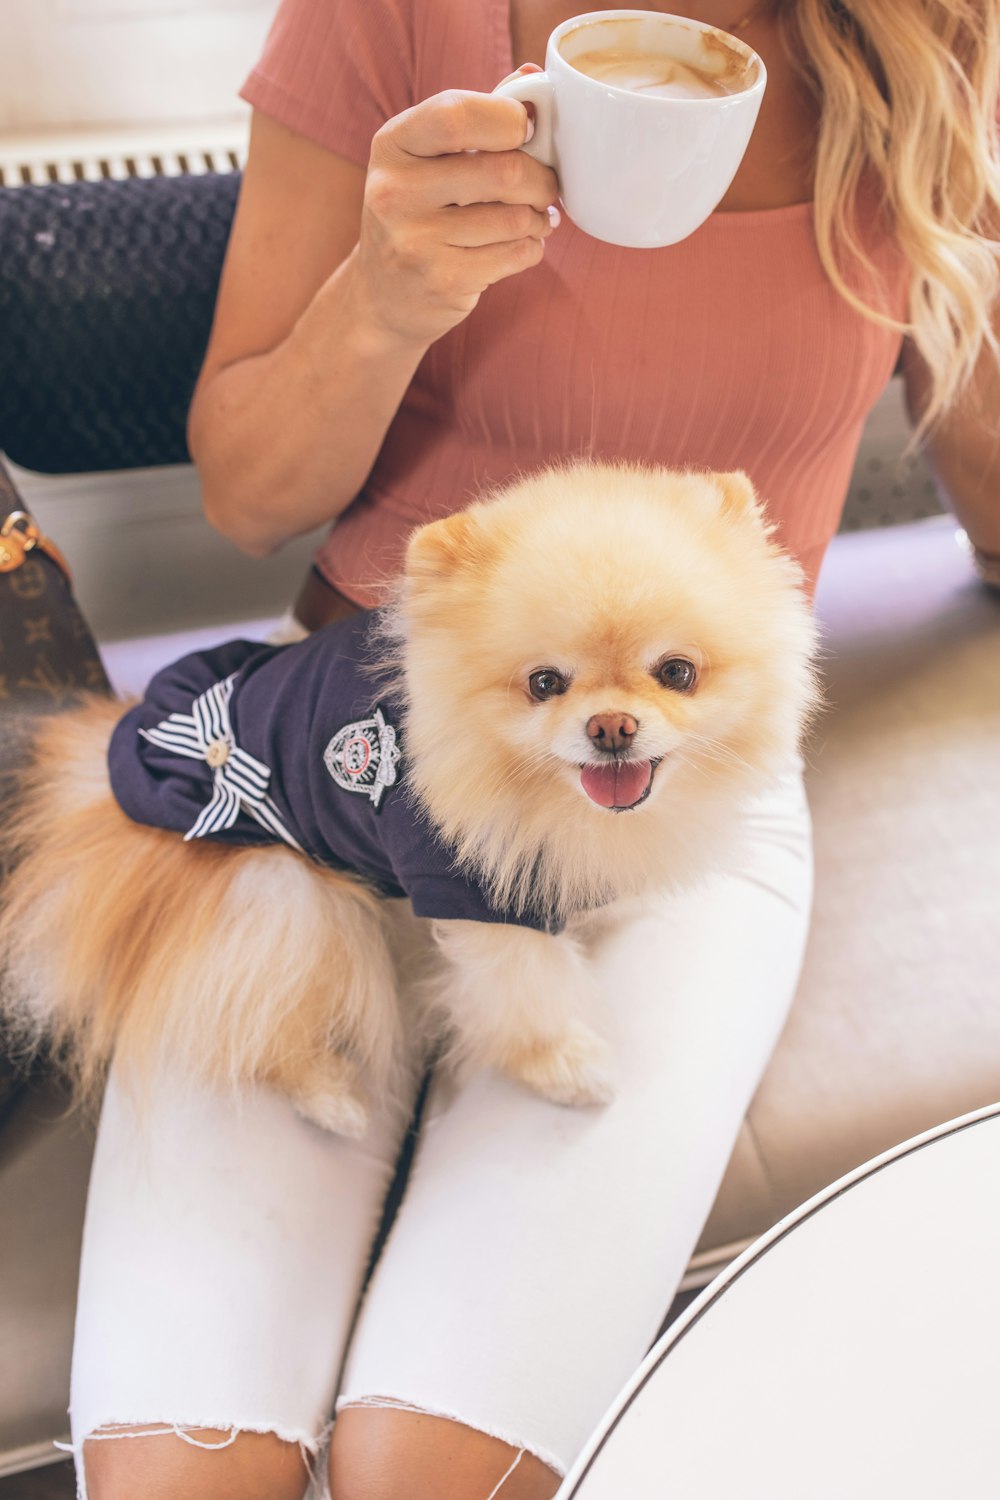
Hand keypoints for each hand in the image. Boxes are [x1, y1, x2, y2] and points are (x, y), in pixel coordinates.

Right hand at [352, 85, 559, 348]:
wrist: (383, 295)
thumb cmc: (419, 212)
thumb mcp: (428, 158)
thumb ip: (476, 118)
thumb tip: (534, 78)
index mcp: (392, 144)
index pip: (457, 115)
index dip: (507, 119)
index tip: (527, 132)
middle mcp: (395, 191)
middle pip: (503, 171)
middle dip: (541, 179)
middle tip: (547, 188)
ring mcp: (415, 241)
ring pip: (515, 218)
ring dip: (539, 218)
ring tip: (535, 219)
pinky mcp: (442, 281)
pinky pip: (515, 255)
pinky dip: (532, 249)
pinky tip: (522, 245)